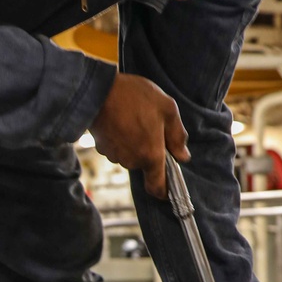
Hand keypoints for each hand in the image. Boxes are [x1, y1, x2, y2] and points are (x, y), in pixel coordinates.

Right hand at [90, 74, 188, 197]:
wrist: (98, 90)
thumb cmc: (135, 97)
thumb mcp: (167, 109)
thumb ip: (177, 136)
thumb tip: (183, 156)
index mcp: (151, 155)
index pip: (157, 187)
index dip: (164, 191)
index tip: (168, 187)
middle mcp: (131, 161)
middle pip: (145, 164)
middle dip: (150, 150)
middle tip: (151, 126)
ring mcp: (114, 155)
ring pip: (130, 155)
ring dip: (135, 143)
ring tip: (134, 118)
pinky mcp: (101, 147)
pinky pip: (117, 148)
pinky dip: (121, 138)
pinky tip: (121, 119)